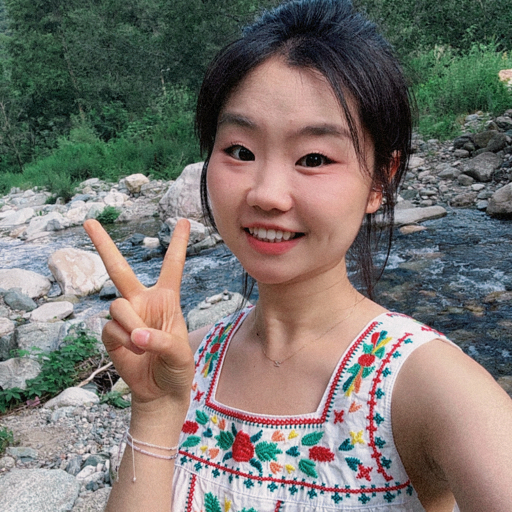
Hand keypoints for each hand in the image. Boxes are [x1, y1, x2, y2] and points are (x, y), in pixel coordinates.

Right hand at [83, 219, 193, 406]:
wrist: (160, 391)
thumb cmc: (177, 367)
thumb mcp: (180, 353)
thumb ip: (161, 341)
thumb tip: (136, 336)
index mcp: (167, 298)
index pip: (172, 265)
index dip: (178, 243)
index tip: (184, 220)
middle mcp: (143, 301)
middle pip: (120, 269)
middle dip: (104, 245)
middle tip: (89, 221)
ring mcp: (125, 317)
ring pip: (118, 305)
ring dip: (132, 325)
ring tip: (144, 343)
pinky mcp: (111, 334)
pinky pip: (110, 328)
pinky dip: (124, 341)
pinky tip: (135, 351)